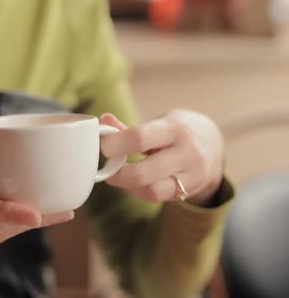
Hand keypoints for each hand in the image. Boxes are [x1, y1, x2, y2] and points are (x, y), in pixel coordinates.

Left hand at [100, 110, 223, 205]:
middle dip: (118, 173)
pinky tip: (133, 183)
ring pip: (151, 190)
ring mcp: (192, 174)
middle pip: (143, 172)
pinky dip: (139, 192)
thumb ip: (131, 127)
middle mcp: (187, 152)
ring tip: (118, 176)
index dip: (116, 144)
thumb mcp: (160, 121)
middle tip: (107, 167)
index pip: (140, 138)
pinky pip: (158, 197)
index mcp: (175, 128)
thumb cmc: (178, 129)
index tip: (104, 146)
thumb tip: (104, 121)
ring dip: (127, 186)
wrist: (214, 144)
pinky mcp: (190, 190)